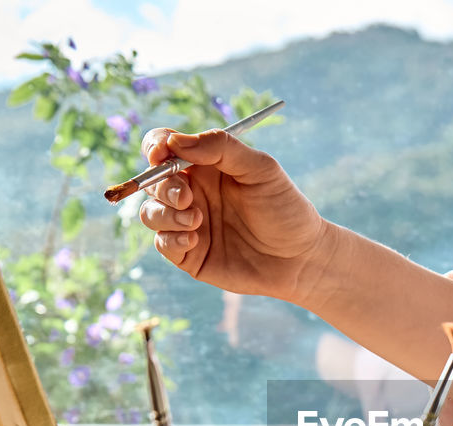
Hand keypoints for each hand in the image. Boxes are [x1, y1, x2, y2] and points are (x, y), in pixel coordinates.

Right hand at [138, 128, 328, 304]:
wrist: (301, 257)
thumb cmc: (285, 208)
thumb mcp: (261, 169)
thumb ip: (222, 148)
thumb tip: (176, 141)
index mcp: (205, 166)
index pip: (165, 147)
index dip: (155, 146)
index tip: (160, 153)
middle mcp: (192, 193)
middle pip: (153, 181)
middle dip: (162, 186)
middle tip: (188, 197)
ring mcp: (188, 224)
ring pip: (150, 213)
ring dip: (164, 214)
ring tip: (196, 221)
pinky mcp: (190, 255)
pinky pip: (162, 244)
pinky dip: (171, 240)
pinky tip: (194, 239)